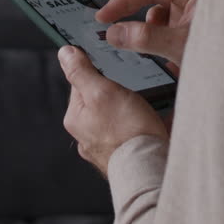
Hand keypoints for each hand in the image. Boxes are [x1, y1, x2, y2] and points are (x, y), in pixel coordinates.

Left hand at [59, 46, 167, 178]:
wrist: (150, 170)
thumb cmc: (126, 132)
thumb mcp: (101, 92)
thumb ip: (82, 72)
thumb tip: (64, 53)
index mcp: (75, 118)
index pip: (81, 82)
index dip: (98, 69)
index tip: (113, 64)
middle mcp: (87, 135)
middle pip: (101, 99)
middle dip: (119, 90)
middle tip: (136, 87)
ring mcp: (106, 146)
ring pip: (120, 116)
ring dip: (135, 107)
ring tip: (150, 105)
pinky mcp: (127, 154)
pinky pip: (135, 131)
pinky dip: (146, 123)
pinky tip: (158, 120)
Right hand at [94, 0, 204, 76]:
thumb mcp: (181, 47)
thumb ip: (144, 38)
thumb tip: (114, 33)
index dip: (122, 0)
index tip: (104, 17)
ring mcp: (193, 4)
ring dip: (137, 2)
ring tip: (121, 19)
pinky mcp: (192, 20)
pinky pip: (164, 12)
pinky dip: (150, 21)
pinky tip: (145, 39)